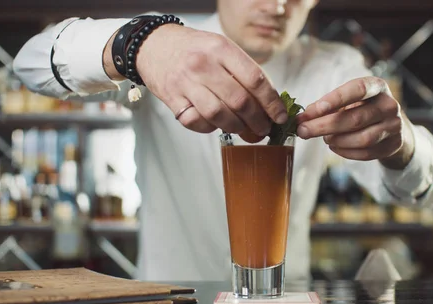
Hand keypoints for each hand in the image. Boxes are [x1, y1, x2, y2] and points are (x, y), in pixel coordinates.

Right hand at [134, 24, 287, 135]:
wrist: (153, 45)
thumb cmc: (193, 49)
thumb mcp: (220, 47)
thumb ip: (242, 70)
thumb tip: (268, 101)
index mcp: (221, 49)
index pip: (255, 80)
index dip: (272, 102)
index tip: (279, 116)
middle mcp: (204, 65)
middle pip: (240, 102)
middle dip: (258, 121)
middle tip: (264, 128)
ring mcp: (186, 82)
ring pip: (219, 115)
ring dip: (236, 128)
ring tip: (243, 129)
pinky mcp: (172, 98)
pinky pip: (196, 122)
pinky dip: (210, 128)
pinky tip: (216, 123)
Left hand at [296, 76, 414, 169]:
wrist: (391, 126)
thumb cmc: (362, 108)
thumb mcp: (348, 100)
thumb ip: (327, 106)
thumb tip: (305, 117)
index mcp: (377, 86)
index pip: (358, 89)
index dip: (335, 99)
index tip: (313, 110)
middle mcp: (389, 105)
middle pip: (356, 118)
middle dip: (324, 126)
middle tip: (303, 130)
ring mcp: (394, 126)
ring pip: (362, 139)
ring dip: (337, 140)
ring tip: (324, 138)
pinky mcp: (393, 145)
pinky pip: (366, 153)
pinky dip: (346, 152)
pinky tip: (335, 146)